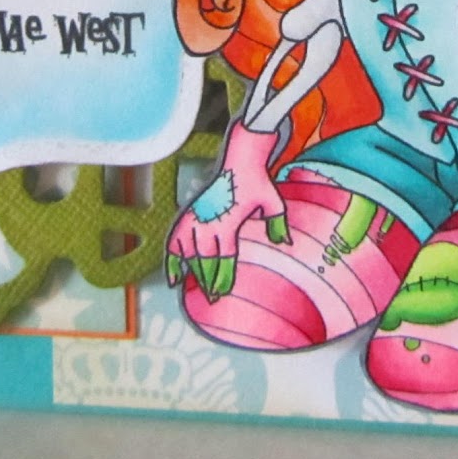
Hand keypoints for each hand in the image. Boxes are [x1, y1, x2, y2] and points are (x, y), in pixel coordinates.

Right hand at [165, 123, 291, 299]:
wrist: (240, 159)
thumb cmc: (258, 183)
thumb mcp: (274, 203)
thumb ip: (278, 224)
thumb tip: (285, 243)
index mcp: (228, 222)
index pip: (223, 257)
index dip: (222, 277)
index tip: (221, 293)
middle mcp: (208, 221)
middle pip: (204, 259)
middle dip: (208, 281)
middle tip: (212, 299)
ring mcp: (196, 216)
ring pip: (187, 251)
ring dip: (191, 271)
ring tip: (195, 289)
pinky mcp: (190, 212)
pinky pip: (175, 238)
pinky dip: (172, 258)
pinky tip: (173, 277)